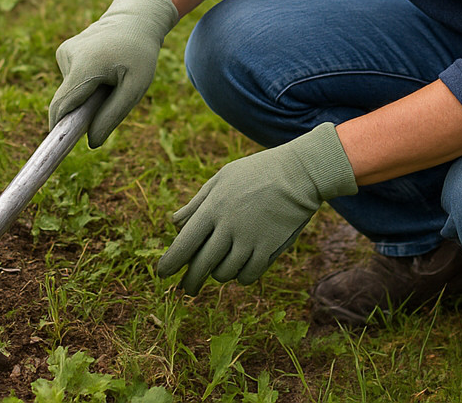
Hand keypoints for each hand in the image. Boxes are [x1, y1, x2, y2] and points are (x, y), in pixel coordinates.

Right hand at [49, 0, 178, 147]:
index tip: (53, 150)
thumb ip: (113, 114)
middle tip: (110, 96)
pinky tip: (103, 66)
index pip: (62, 106)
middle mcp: (68, 57)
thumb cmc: (139, 53)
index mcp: (85, 66)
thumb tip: (91, 142)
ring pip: (71, 90)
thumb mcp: (136, 86)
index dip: (58, 129)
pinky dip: (86, 82)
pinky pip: (73, 79)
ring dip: (88, 93)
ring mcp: (64, 52)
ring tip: (112, 76)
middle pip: (66, 101)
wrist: (136, 18)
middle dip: (82, 110)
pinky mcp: (64, 51)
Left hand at [157, 123, 357, 293]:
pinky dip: (241, 276)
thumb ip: (197, 202)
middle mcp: (228, 227)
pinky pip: (248, 276)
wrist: (299, 174)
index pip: (183, 243)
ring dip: (218, 275)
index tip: (161, 274)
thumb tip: (174, 224)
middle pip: (201, 266)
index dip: (170, 262)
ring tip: (220, 268)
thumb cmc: (257, 172)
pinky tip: (241, 268)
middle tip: (187, 289)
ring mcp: (250, 240)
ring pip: (224, 274)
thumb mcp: (222, 178)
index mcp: (213, 207)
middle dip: (190, 281)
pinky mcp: (269, 249)